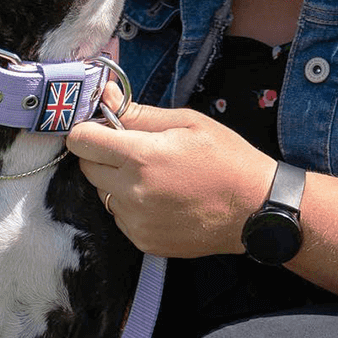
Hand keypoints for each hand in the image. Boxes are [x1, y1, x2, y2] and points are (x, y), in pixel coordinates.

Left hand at [66, 93, 272, 257]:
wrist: (255, 208)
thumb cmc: (226, 158)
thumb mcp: (187, 123)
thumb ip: (139, 113)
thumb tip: (107, 96)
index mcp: (141, 156)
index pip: (82, 141)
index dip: (89, 130)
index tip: (103, 128)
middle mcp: (132, 192)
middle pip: (87, 168)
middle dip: (103, 155)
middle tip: (135, 150)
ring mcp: (136, 221)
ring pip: (104, 193)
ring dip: (117, 181)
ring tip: (155, 176)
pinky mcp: (143, 241)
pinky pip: (120, 217)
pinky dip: (132, 206)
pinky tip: (162, 198)